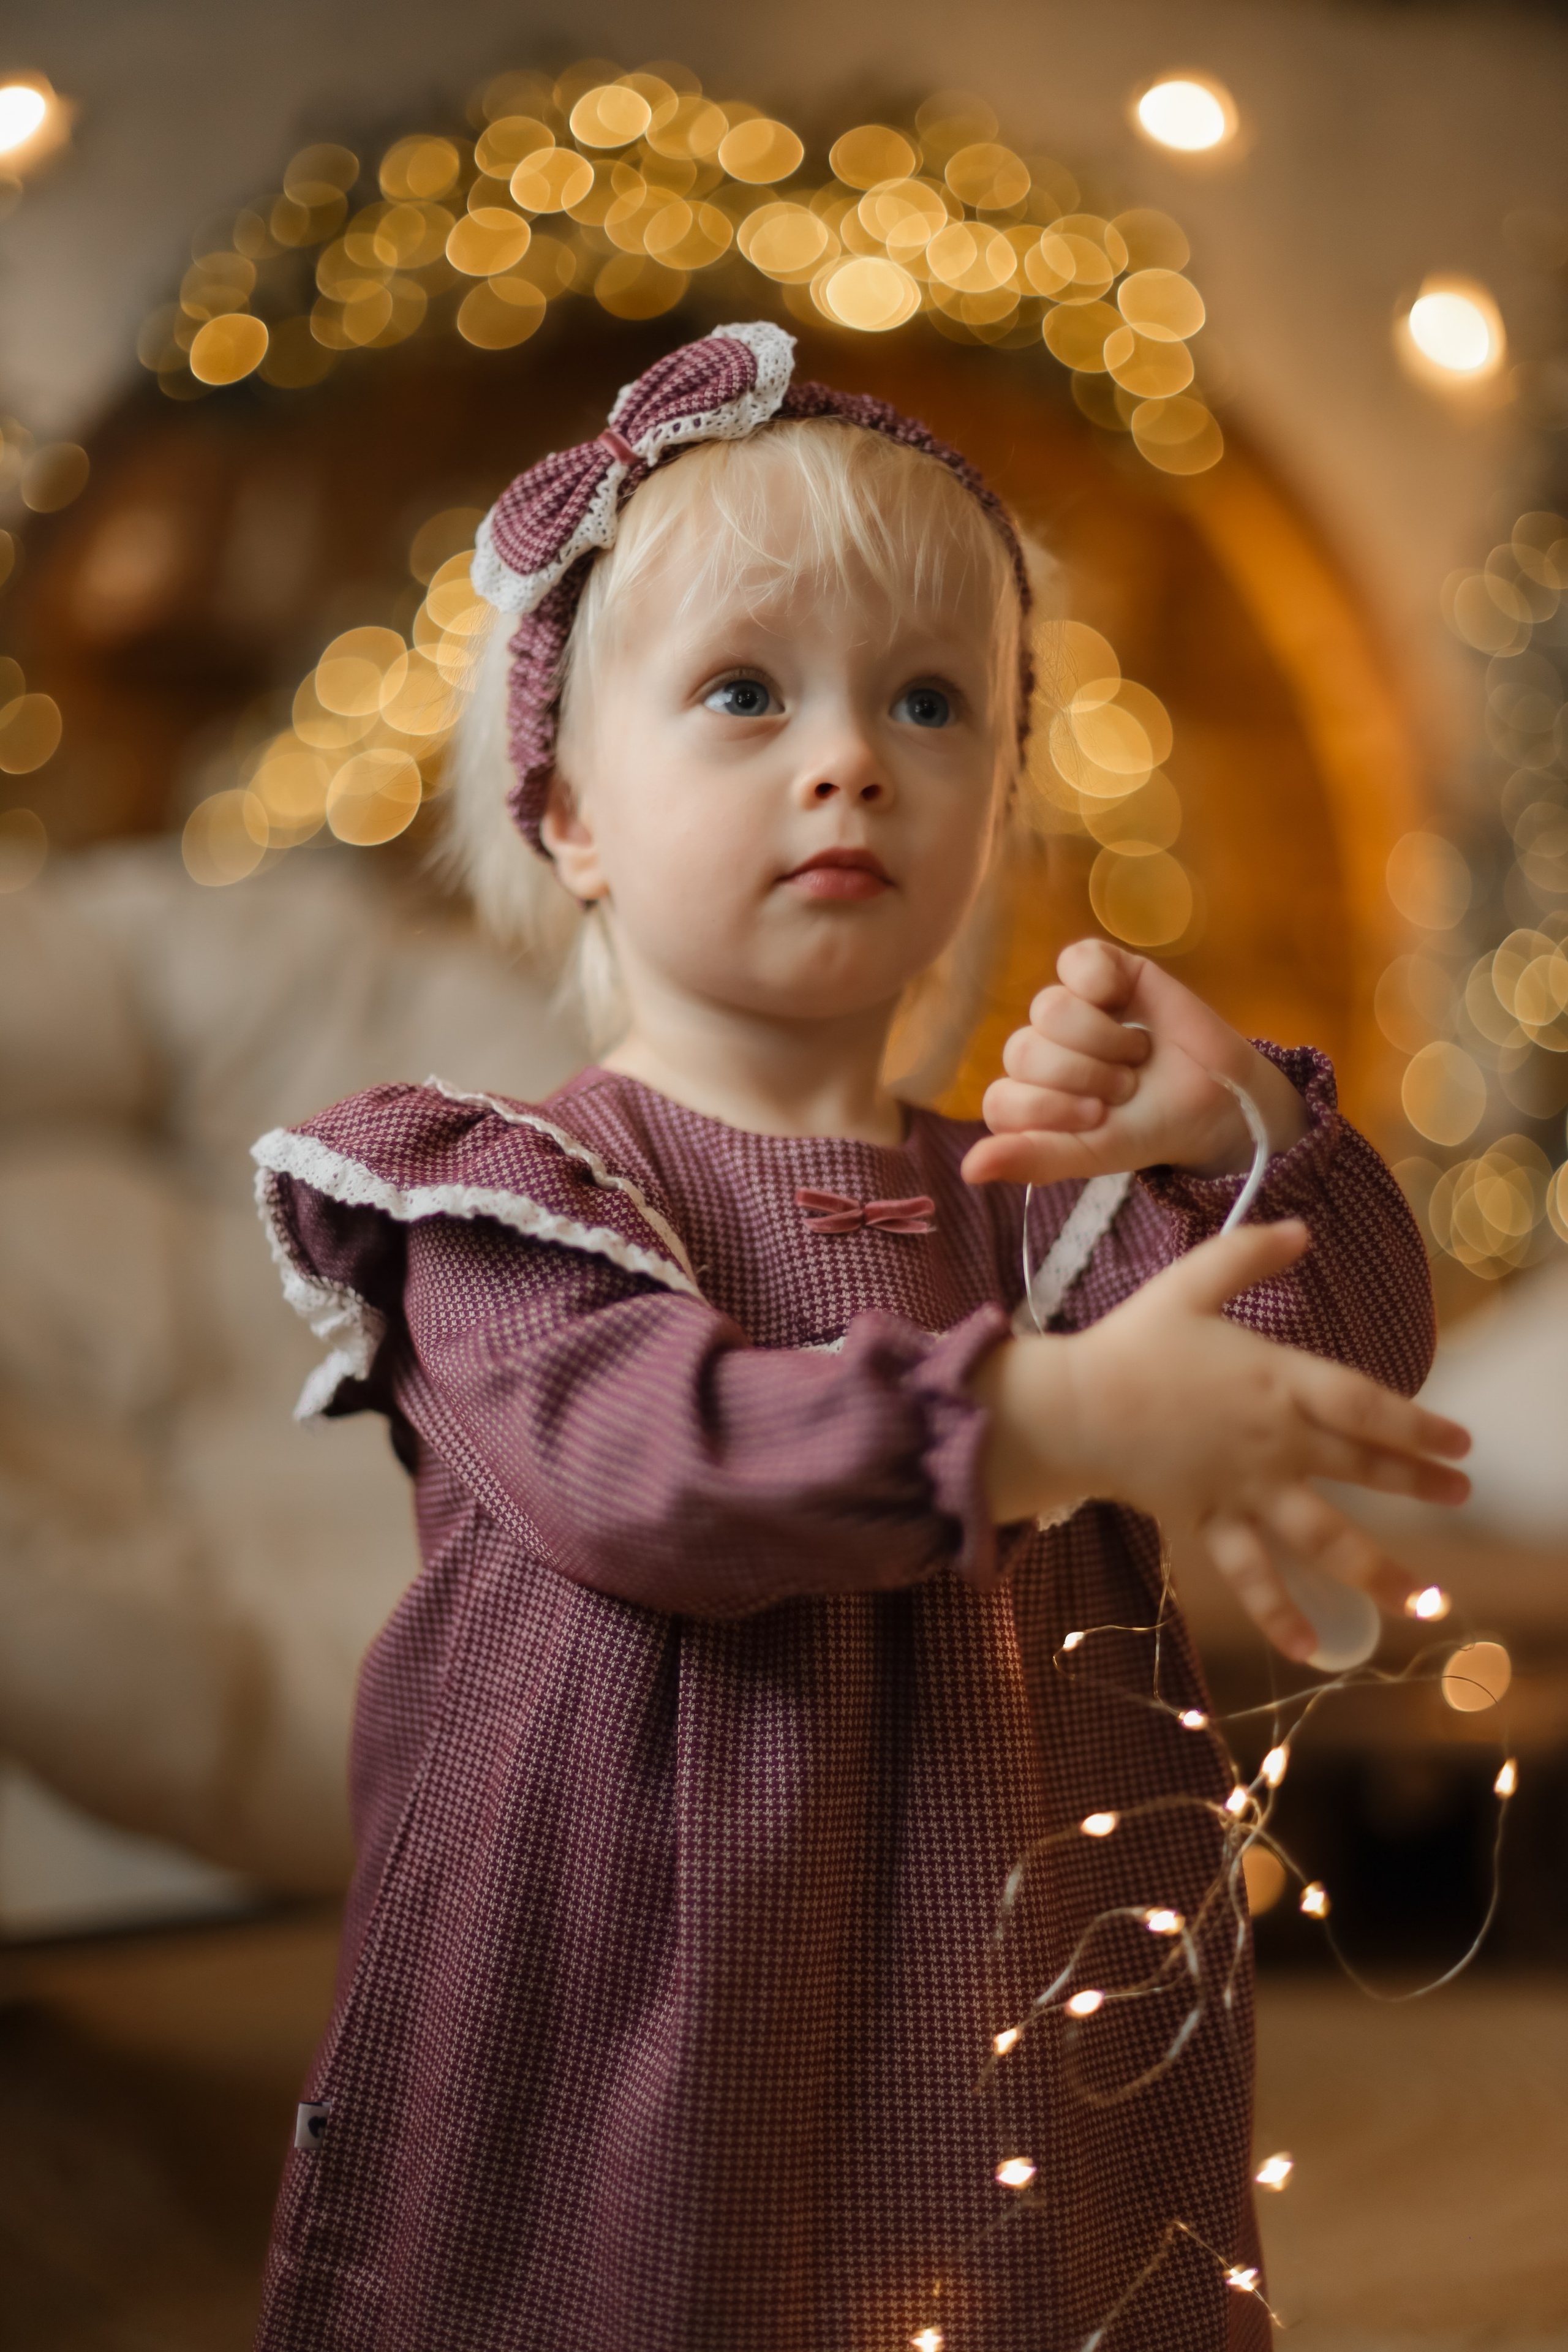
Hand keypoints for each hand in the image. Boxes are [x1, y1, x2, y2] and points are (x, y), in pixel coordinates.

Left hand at [961, 938, 1308, 1188]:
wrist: (1217, 1097)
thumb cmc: (1151, 1128)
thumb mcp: (1094, 1154)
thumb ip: (1033, 1159)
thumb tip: (969, 1170)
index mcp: (1025, 1099)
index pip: (1001, 1100)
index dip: (1051, 1109)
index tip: (1099, 1118)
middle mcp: (1036, 1051)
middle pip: (1024, 1051)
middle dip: (1086, 1076)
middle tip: (1125, 1087)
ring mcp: (1064, 1007)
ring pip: (1050, 1009)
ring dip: (1104, 1039)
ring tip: (1135, 1055)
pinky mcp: (1096, 970)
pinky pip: (1075, 960)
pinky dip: (1103, 982)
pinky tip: (1126, 1001)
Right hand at [974, 1222, 1470, 1659]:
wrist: (1071, 1407)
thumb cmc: (1132, 1342)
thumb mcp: (1189, 1283)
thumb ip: (1246, 1253)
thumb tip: (1301, 1229)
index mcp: (1274, 1381)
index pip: (1366, 1406)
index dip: (1419, 1425)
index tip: (1460, 1442)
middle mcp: (1270, 1441)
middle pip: (1360, 1468)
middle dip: (1417, 1483)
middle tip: (1462, 1494)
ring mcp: (1242, 1488)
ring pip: (1322, 1537)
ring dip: (1379, 1572)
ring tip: (1427, 1602)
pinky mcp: (1208, 1521)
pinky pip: (1250, 1573)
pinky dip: (1279, 1612)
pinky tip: (1312, 1648)